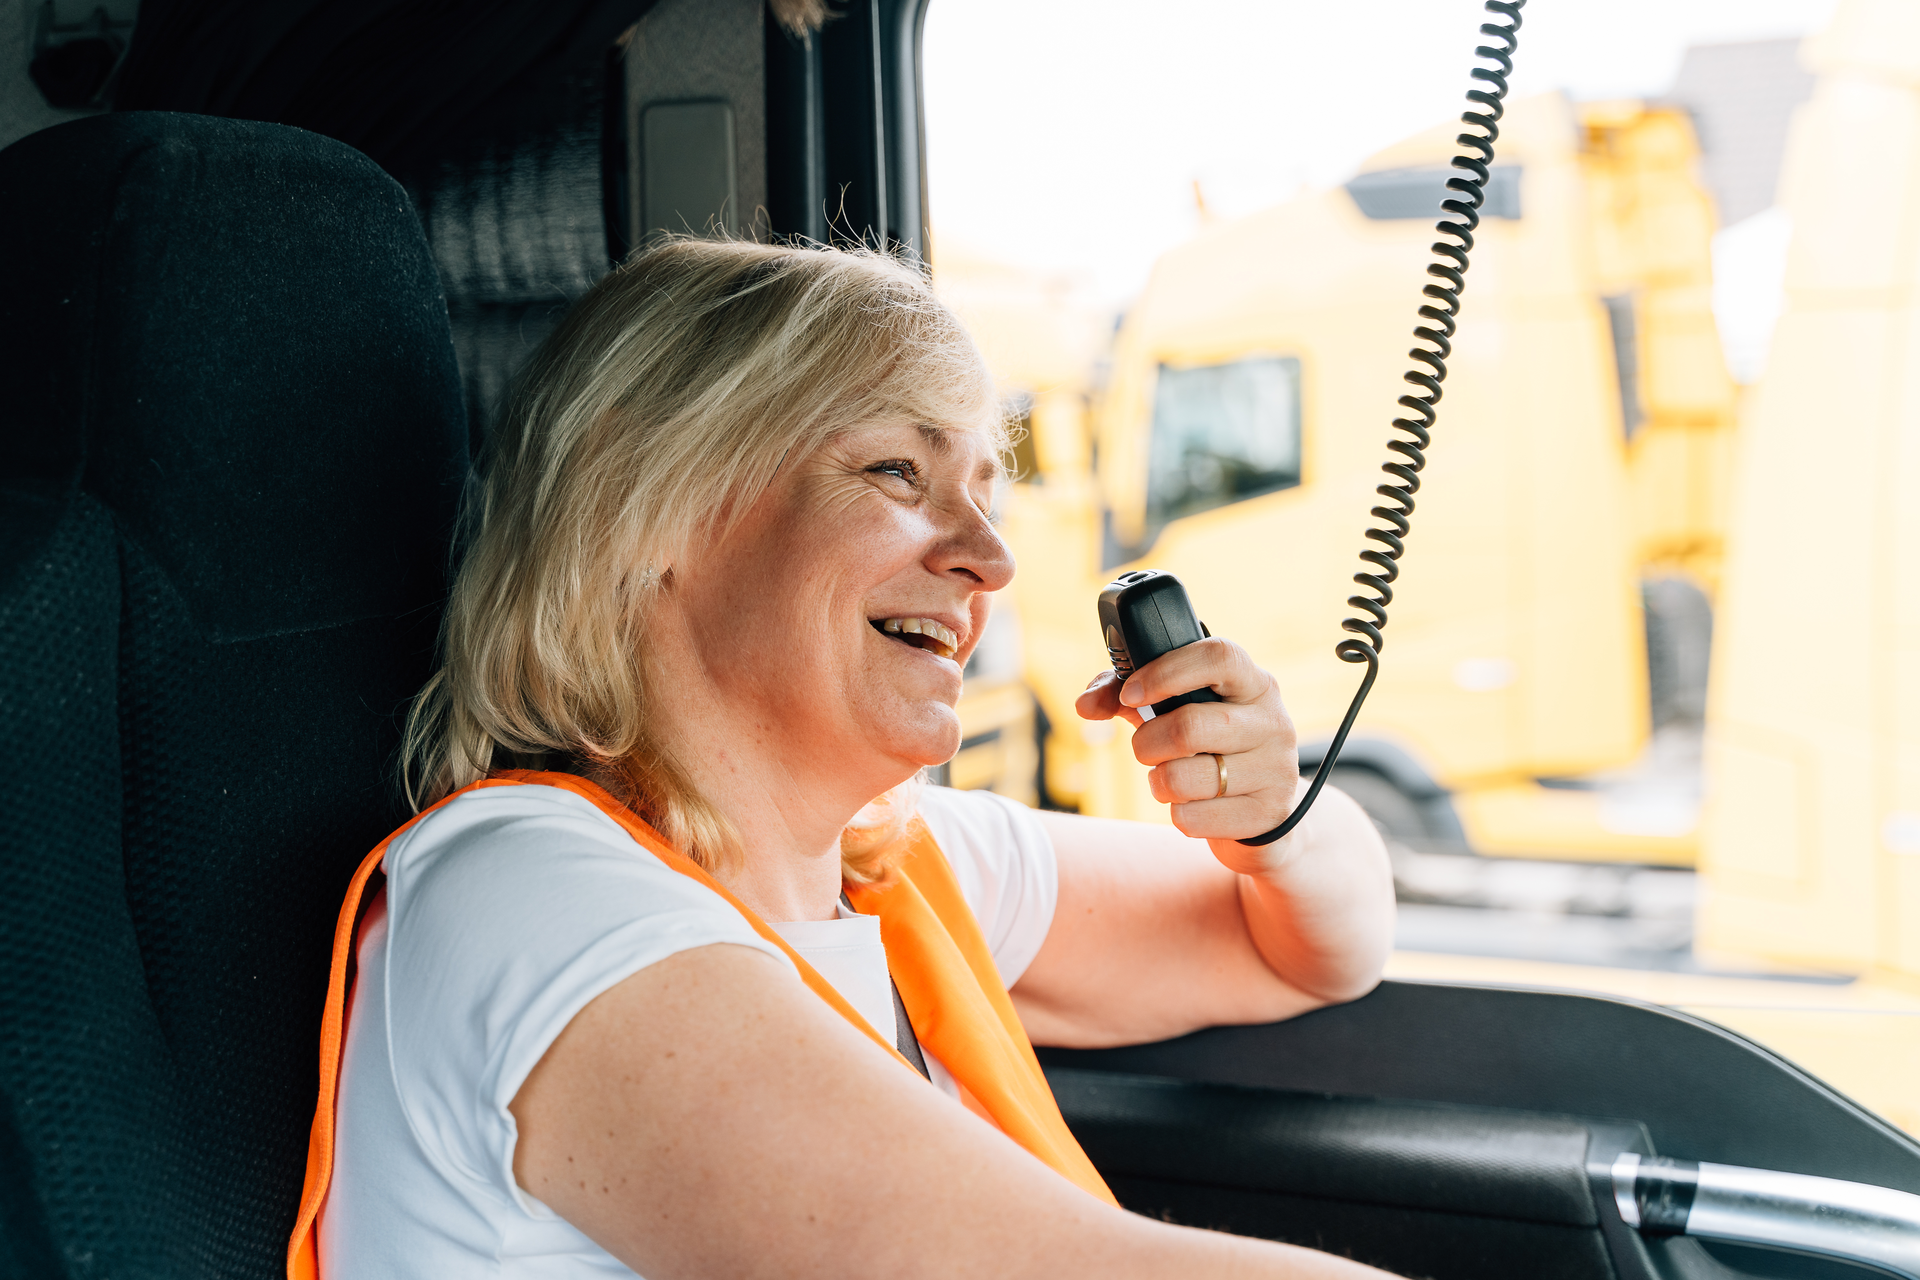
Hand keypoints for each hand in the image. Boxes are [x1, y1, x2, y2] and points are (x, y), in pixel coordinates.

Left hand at [1075, 638, 1299, 874]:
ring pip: (1186, 778)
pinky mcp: (1267, 814)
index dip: (1165, 673)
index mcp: (1253, 683)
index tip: (1130, 694)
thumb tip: (1086, 705)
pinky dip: (1177, 814)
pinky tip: (1193, 805)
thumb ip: (1128, 697)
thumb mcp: (1176, 712)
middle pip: (1190, 726)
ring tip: (1168, 778)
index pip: (1218, 657)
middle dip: (1147, 743)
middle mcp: (1273, 721)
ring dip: (1159, 781)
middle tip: (1146, 748)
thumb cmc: (1211, 748)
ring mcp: (1276, 769)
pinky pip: (1192, 818)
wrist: (1263, 811)